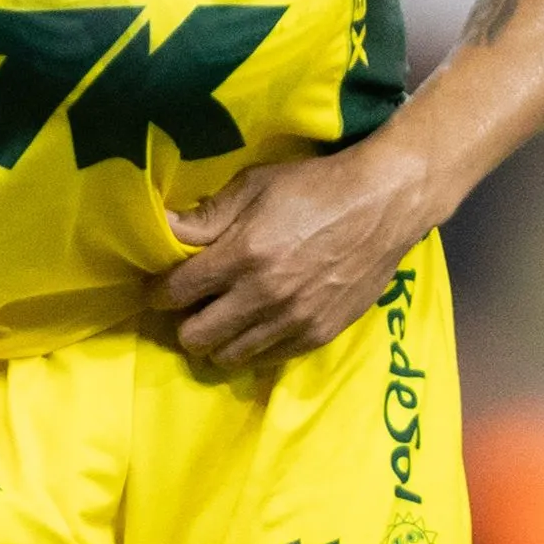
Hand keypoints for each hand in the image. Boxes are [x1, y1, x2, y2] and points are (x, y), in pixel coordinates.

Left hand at [152, 142, 439, 372]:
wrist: (383, 204)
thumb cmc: (315, 187)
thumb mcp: (255, 185)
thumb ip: (208, 215)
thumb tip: (164, 228)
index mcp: (243, 254)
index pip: (177, 292)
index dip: (160, 292)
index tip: (162, 287)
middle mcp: (264, 295)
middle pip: (196, 336)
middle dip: (184, 322)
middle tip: (192, 306)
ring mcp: (293, 320)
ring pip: (229, 355)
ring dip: (217, 339)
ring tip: (223, 318)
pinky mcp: (318, 334)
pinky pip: (267, 359)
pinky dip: (253, 347)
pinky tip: (256, 326)